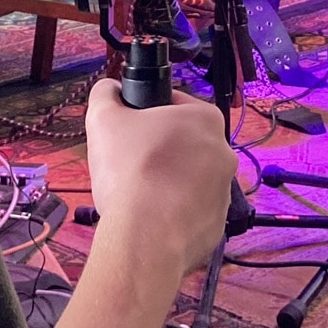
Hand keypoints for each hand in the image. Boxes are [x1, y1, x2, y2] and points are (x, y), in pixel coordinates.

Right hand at [83, 81, 234, 277]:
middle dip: (157, 151)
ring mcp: (223, 192)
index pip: (173, 105)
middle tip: (128, 163)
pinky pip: (190, 212)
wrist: (144, 237)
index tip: (128, 131)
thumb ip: (105, 94)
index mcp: (204, 119)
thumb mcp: (103, 118)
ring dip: (165, 183)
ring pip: (188, 179)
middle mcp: (223, 152)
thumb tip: (109, 89)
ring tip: (136, 194)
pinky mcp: (216, 225)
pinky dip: (171, 213)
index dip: (145, 115)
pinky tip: (148, 217)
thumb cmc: (129, 171)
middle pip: (182, 143)